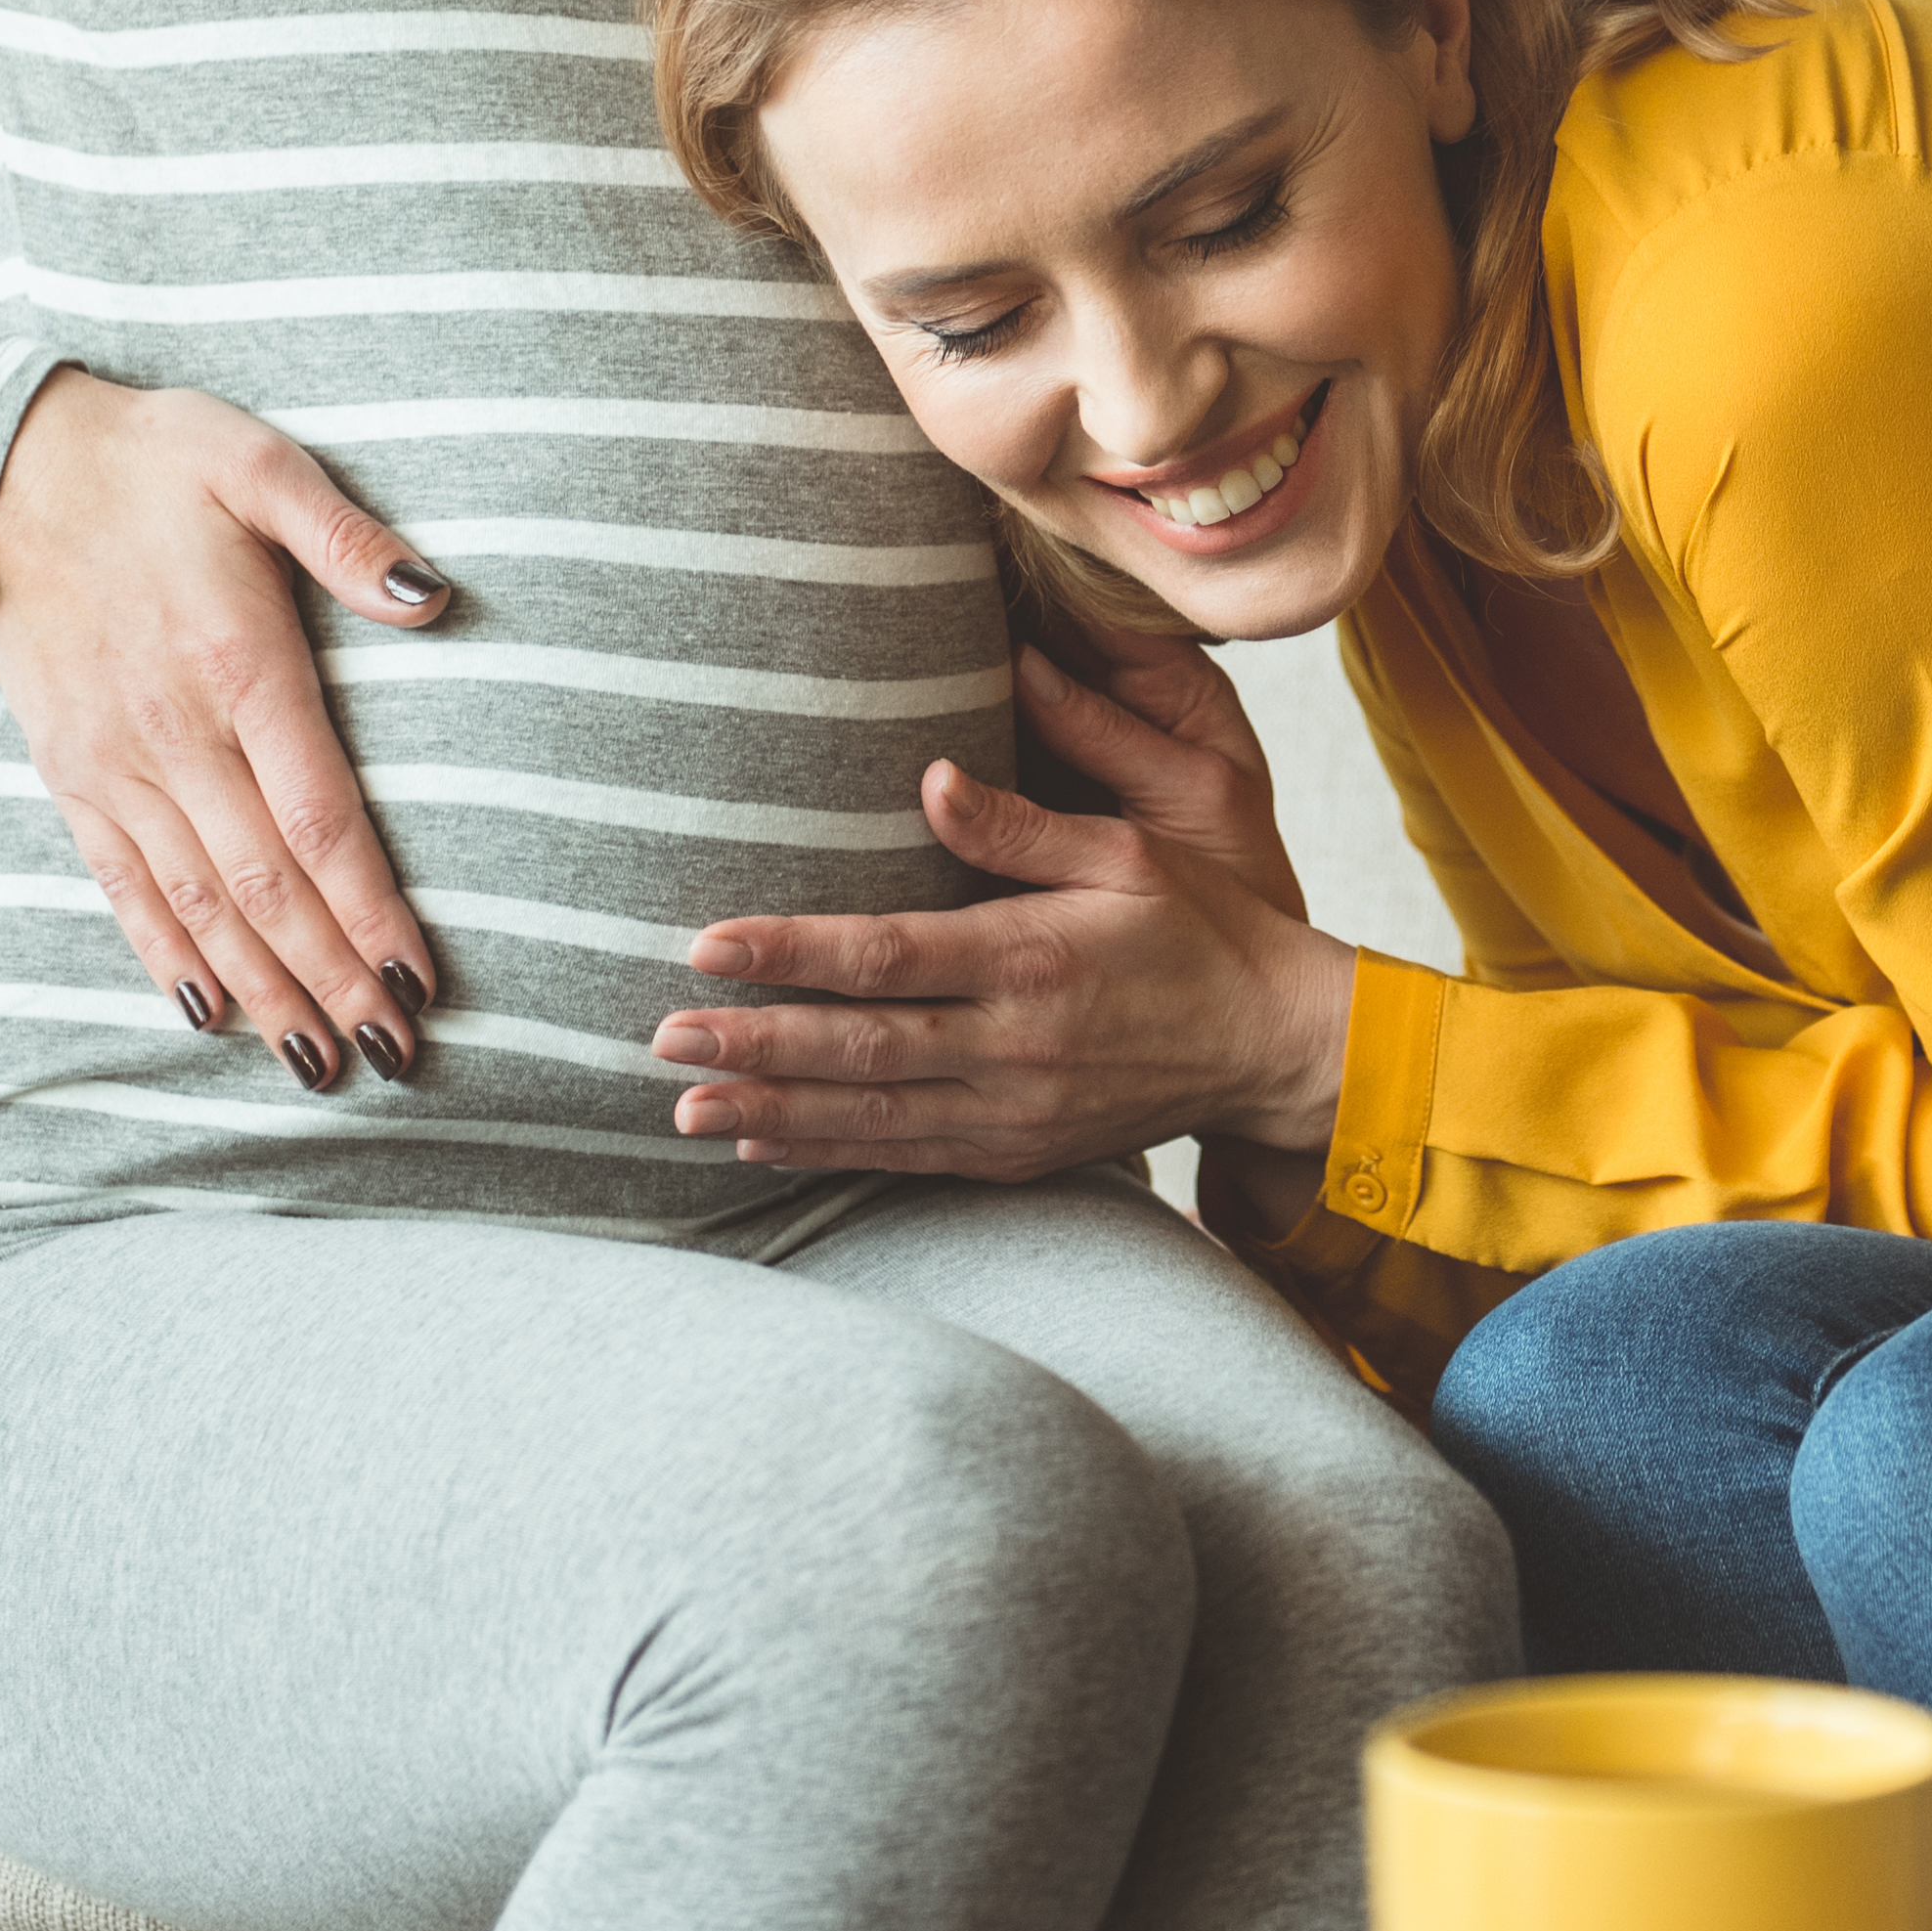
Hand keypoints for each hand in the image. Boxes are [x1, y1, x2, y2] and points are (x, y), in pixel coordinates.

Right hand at [0, 367, 449, 1086]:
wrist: (2, 469)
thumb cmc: (150, 461)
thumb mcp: (259, 462)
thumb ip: (346, 536)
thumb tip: (433, 597)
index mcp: (237, 664)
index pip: (320, 820)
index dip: (370, 911)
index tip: (417, 981)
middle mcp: (173, 734)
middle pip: (266, 887)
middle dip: (331, 978)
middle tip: (393, 1055)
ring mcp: (114, 764)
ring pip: (198, 905)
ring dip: (262, 990)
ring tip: (317, 1061)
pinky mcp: (70, 774)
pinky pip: (123, 886)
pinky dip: (166, 956)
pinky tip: (208, 1014)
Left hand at [652, 629, 1363, 1180]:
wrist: (1271, 1047)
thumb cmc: (1199, 928)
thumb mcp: (1126, 851)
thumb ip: (1018, 825)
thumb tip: (928, 775)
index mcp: (1031, 959)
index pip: (886, 958)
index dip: (791, 954)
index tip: (707, 946)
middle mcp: (1013, 1047)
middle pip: (858, 1049)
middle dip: (753, 1045)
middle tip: (661, 1038)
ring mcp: (1012, 1113)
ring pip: (869, 1116)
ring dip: (772, 1110)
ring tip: (683, 1104)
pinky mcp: (1016, 1152)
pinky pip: (905, 1155)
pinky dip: (829, 1150)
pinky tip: (762, 1141)